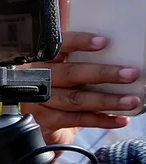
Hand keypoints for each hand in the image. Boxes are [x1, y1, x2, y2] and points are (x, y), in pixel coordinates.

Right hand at [20, 31, 138, 144]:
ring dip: (106, 101)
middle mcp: (35, 78)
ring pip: (74, 99)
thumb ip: (82, 59)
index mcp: (41, 59)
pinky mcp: (45, 121)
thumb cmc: (61, 88)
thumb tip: (116, 51)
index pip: (58, 46)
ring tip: (129, 101)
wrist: (45, 119)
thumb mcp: (66, 69)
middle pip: (69, 74)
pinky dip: (100, 120)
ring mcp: (38, 101)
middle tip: (130, 74)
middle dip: (103, 74)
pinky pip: (76, 120)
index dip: (79, 42)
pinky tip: (119, 119)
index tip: (103, 42)